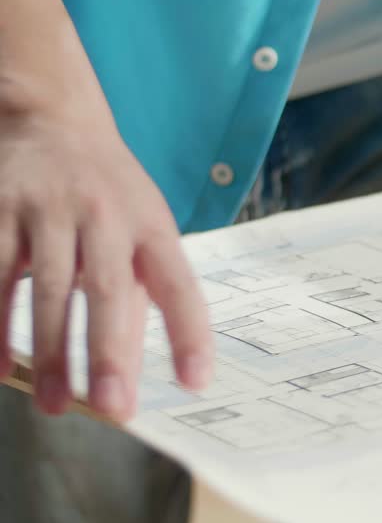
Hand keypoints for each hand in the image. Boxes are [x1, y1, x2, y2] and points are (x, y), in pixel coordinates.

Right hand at [0, 23, 212, 420]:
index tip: (196, 382)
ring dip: (47, 350)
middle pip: (108, 287)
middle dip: (109, 352)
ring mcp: (45, 208)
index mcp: (150, 223)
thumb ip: (138, 291)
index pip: (178, 282)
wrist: (46, 114)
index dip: (189, 333)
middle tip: (111, 408)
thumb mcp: (139, 227)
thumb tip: (130, 371)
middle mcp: (103, 212)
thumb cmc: (106, 192)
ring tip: (51, 404)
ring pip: (45, 286)